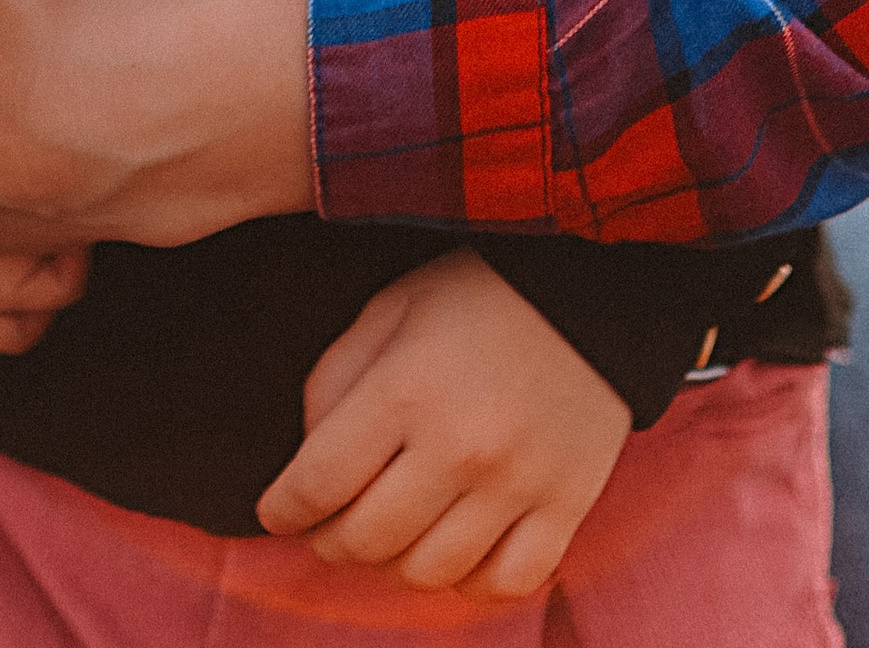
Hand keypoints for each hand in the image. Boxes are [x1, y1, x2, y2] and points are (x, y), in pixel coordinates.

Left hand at [255, 249, 627, 599]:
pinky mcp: (566, 505)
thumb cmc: (477, 292)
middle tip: (326, 524)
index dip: (283, 508)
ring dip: (392, 564)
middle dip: (329, 540)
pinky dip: (467, 581)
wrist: (593, 286)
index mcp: (407, 388)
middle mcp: (461, 446)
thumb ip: (336, 378)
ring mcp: (518, 483)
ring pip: (429, 572)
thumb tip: (306, 458)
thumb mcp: (391, 306)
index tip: (276, 511)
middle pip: (367, 540)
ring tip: (387, 533)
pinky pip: (503, 583)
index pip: (319, 482)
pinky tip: (451, 549)